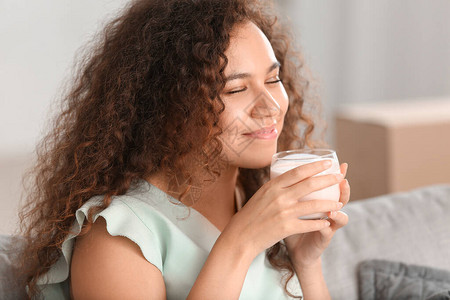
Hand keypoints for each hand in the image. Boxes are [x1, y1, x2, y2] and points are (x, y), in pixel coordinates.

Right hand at [222, 160, 345, 258]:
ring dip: (330, 203)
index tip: (327, 163)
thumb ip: (276, 187)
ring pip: (313, 205)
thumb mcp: (262, 195)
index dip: (314, 166)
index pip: (298, 172)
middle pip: (309, 185)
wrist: (240, 236)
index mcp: (272, 186)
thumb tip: (291, 178)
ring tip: (340, 202)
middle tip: (339, 177)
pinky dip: (320, 223)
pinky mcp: (286, 228)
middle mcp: (279, 196)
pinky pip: (309, 224)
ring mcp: (283, 212)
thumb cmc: (251, 215)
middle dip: (328, 179)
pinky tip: (327, 222)